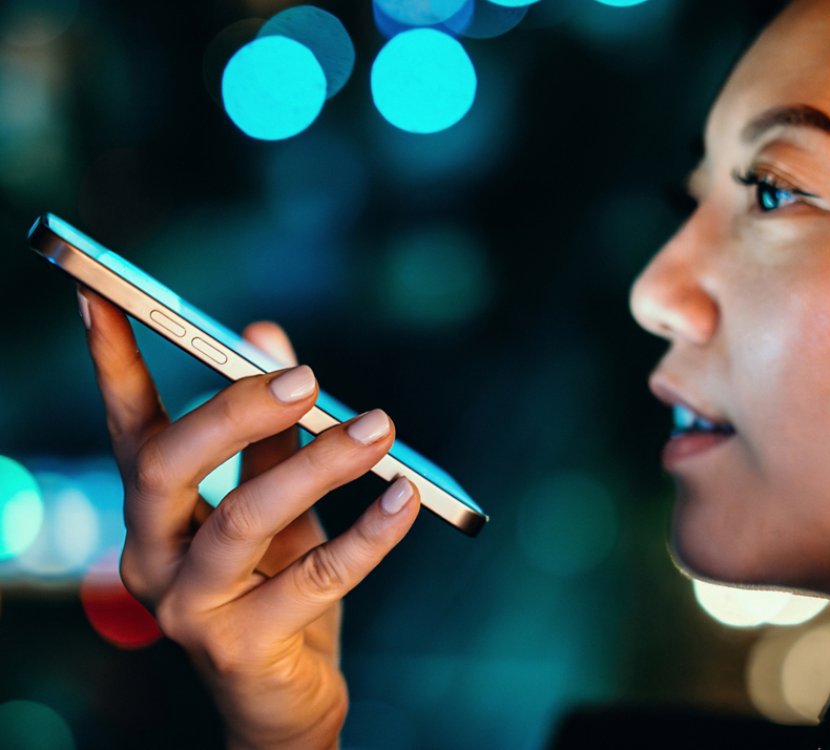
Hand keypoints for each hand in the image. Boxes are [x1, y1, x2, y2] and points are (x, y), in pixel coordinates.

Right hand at [77, 287, 420, 749]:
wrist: (283, 694)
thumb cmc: (274, 582)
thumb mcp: (275, 499)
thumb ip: (271, 428)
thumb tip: (266, 338)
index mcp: (156, 512)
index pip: (130, 427)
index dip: (114, 363)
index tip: (106, 296)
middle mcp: (153, 555)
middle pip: (169, 467)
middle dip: (235, 411)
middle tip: (304, 376)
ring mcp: (190, 608)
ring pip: (244, 519)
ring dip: (319, 463)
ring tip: (381, 425)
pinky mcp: (242, 648)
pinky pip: (315, 579)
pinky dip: (367, 534)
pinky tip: (406, 497)